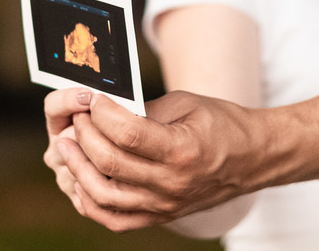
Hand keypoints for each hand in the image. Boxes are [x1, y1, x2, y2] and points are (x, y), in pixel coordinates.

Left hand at [44, 88, 266, 231]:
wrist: (251, 159)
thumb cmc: (220, 124)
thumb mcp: (186, 104)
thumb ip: (144, 109)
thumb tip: (103, 108)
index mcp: (182, 150)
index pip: (128, 133)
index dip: (102, 114)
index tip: (92, 99)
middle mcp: (172, 184)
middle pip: (111, 163)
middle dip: (84, 136)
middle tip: (75, 117)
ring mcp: (164, 205)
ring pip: (104, 196)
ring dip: (78, 168)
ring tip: (67, 146)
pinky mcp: (159, 217)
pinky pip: (113, 219)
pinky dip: (89, 201)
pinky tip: (79, 179)